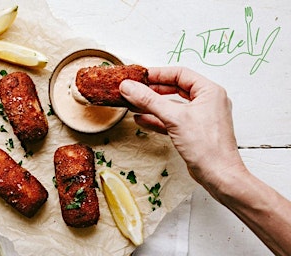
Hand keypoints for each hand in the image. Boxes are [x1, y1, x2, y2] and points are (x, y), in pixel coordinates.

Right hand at [119, 67, 243, 185]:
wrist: (219, 176)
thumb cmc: (208, 147)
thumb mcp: (174, 118)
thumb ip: (149, 100)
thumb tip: (129, 87)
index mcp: (210, 91)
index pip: (180, 74)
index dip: (158, 73)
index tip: (139, 77)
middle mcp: (207, 102)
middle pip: (174, 88)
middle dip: (152, 90)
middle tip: (134, 89)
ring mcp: (200, 117)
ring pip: (171, 105)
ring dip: (151, 105)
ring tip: (132, 103)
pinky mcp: (193, 132)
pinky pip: (171, 120)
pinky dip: (156, 119)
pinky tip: (141, 119)